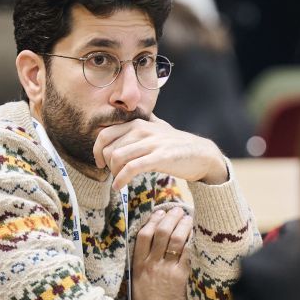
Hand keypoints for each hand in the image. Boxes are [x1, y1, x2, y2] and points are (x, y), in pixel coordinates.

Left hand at [93, 114, 228, 189]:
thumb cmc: (178, 144)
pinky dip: (120, 179)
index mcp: (138, 123)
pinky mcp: (159, 157)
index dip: (97, 151)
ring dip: (113, 173)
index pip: (105, 134)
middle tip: (113, 174)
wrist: (202, 154)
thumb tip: (134, 113)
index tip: (100, 163)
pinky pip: (131, 168)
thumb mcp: (159, 127)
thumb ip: (145, 121)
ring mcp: (151, 143)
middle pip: (108, 148)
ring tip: (118, 180)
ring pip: (117, 157)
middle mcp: (142, 130)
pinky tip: (119, 186)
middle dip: (106, 165)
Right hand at [131, 207, 191, 299]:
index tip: (158, 212)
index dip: (151, 220)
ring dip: (183, 225)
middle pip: (160, 232)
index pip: (143, 235)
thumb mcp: (138, 283)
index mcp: (138, 265)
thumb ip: (143, 265)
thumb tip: (153, 248)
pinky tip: (197, 235)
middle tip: (177, 210)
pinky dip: (192, 241)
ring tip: (188, 218)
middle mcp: (151, 264)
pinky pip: (187, 253)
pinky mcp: (181, 276)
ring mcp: (166, 269)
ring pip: (174, 239)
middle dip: (170, 217)